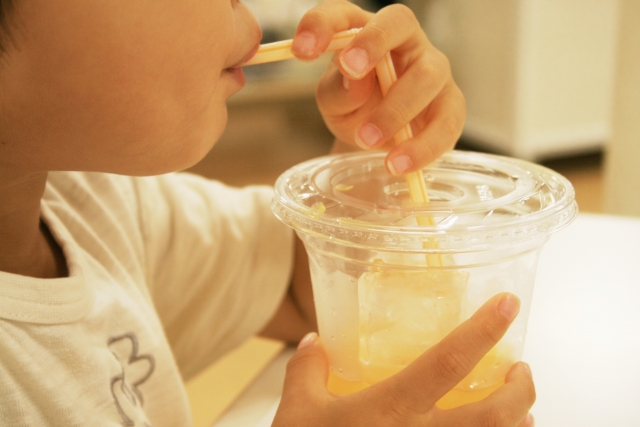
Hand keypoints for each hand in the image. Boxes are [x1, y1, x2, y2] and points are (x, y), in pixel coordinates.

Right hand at [272, 293, 534, 426]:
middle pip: (494, 415)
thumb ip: (307, 368)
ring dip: (519, 423)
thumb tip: (313, 341)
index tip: (506, 305)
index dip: (482, 331)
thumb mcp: (297, 410)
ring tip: (518, 405)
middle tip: (521, 369)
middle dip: (521, 389)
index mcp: (390, 409)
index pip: (448, 362)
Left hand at [291, 0, 465, 174]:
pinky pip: (446, 123)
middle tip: (350, 69)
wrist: (378, 141)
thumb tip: (354, 76)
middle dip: (373, 44)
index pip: (345, 14)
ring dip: (395, 108)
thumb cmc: (355, 109)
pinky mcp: (451, 107)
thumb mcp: (334, 103)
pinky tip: (397, 164)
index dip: (323, 24)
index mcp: (366, 31)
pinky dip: (421, 146)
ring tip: (366, 140)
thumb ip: (338, 90)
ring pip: (427, 75)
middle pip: (399, 23)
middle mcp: (405, 41)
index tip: (301, 50)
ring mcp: (434, 71)